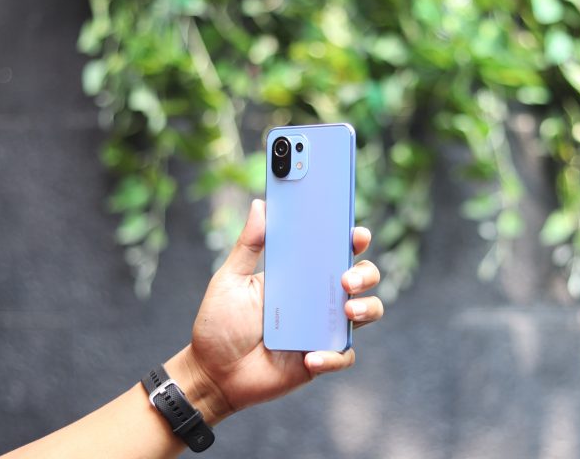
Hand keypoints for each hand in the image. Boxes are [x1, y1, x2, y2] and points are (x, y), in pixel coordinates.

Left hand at [174, 199, 381, 423]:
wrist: (212, 373)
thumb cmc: (220, 324)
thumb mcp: (231, 280)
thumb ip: (248, 245)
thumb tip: (261, 204)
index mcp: (299, 274)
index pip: (334, 251)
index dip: (353, 240)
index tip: (356, 235)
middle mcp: (317, 298)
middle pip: (361, 278)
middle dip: (365, 273)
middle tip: (347, 278)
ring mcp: (321, 328)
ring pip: (367, 312)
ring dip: (366, 307)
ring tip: (347, 310)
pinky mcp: (320, 359)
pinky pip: (343, 355)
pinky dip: (333, 356)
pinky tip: (310, 356)